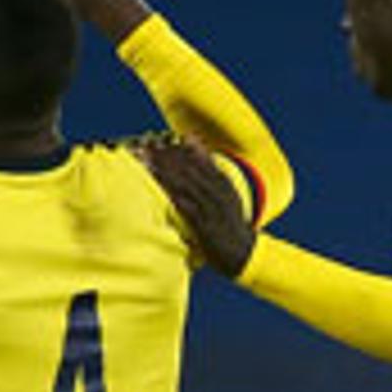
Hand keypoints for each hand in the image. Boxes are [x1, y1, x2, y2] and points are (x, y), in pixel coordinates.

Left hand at [134, 137, 255, 276]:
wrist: (244, 252)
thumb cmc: (229, 222)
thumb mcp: (227, 194)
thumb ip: (213, 174)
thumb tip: (197, 156)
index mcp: (223, 183)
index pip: (200, 159)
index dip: (181, 148)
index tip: (161, 138)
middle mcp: (218, 193)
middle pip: (190, 168)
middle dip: (168, 156)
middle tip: (147, 146)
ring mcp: (212, 209)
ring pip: (187, 185)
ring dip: (166, 172)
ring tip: (148, 162)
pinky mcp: (206, 227)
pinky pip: (189, 209)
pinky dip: (176, 197)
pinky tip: (163, 189)